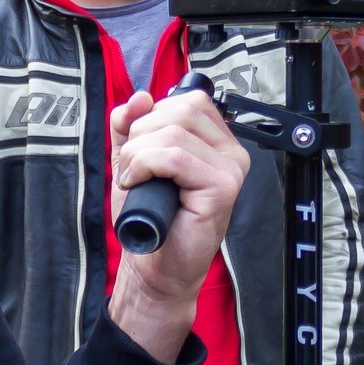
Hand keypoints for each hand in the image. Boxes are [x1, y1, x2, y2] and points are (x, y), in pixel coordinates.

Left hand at [107, 87, 249, 361]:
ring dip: (138, 154)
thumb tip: (139, 97)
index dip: (153, 115)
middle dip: (142, 133)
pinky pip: (174, 157)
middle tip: (133, 167)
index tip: (139, 147)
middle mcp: (232, 152)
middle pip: (182, 109)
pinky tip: (139, 185)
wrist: (155, 267)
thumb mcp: (134, 160)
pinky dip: (145, 166)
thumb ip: (132, 126)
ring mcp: (231, 169)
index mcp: (218, 141)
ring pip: (174, 132)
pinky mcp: (222, 188)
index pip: (190, 100)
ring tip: (134, 179)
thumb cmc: (152, 217)